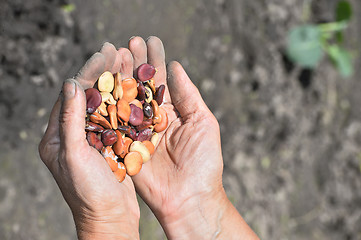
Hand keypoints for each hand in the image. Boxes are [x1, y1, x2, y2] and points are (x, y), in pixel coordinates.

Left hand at [38, 43, 139, 239]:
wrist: (110, 218)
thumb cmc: (88, 193)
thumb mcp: (74, 155)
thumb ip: (70, 120)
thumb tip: (71, 83)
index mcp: (57, 137)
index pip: (70, 97)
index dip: (87, 74)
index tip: (103, 54)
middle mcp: (73, 135)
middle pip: (87, 96)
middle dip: (100, 72)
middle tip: (114, 49)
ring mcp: (93, 139)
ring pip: (104, 104)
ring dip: (115, 83)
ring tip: (126, 60)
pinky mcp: (111, 145)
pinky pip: (117, 118)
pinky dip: (126, 102)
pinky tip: (136, 86)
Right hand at [127, 36, 258, 238]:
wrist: (190, 198)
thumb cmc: (204, 162)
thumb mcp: (203, 122)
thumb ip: (188, 94)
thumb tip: (176, 65)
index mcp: (172, 111)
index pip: (161, 80)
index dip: (155, 61)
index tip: (150, 41)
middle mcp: (152, 118)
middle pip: (140, 85)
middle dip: (135, 63)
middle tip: (129, 41)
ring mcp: (136, 131)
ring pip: (125, 99)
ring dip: (120, 76)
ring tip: (115, 53)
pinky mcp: (123, 145)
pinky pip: (113, 122)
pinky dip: (107, 102)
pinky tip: (103, 82)